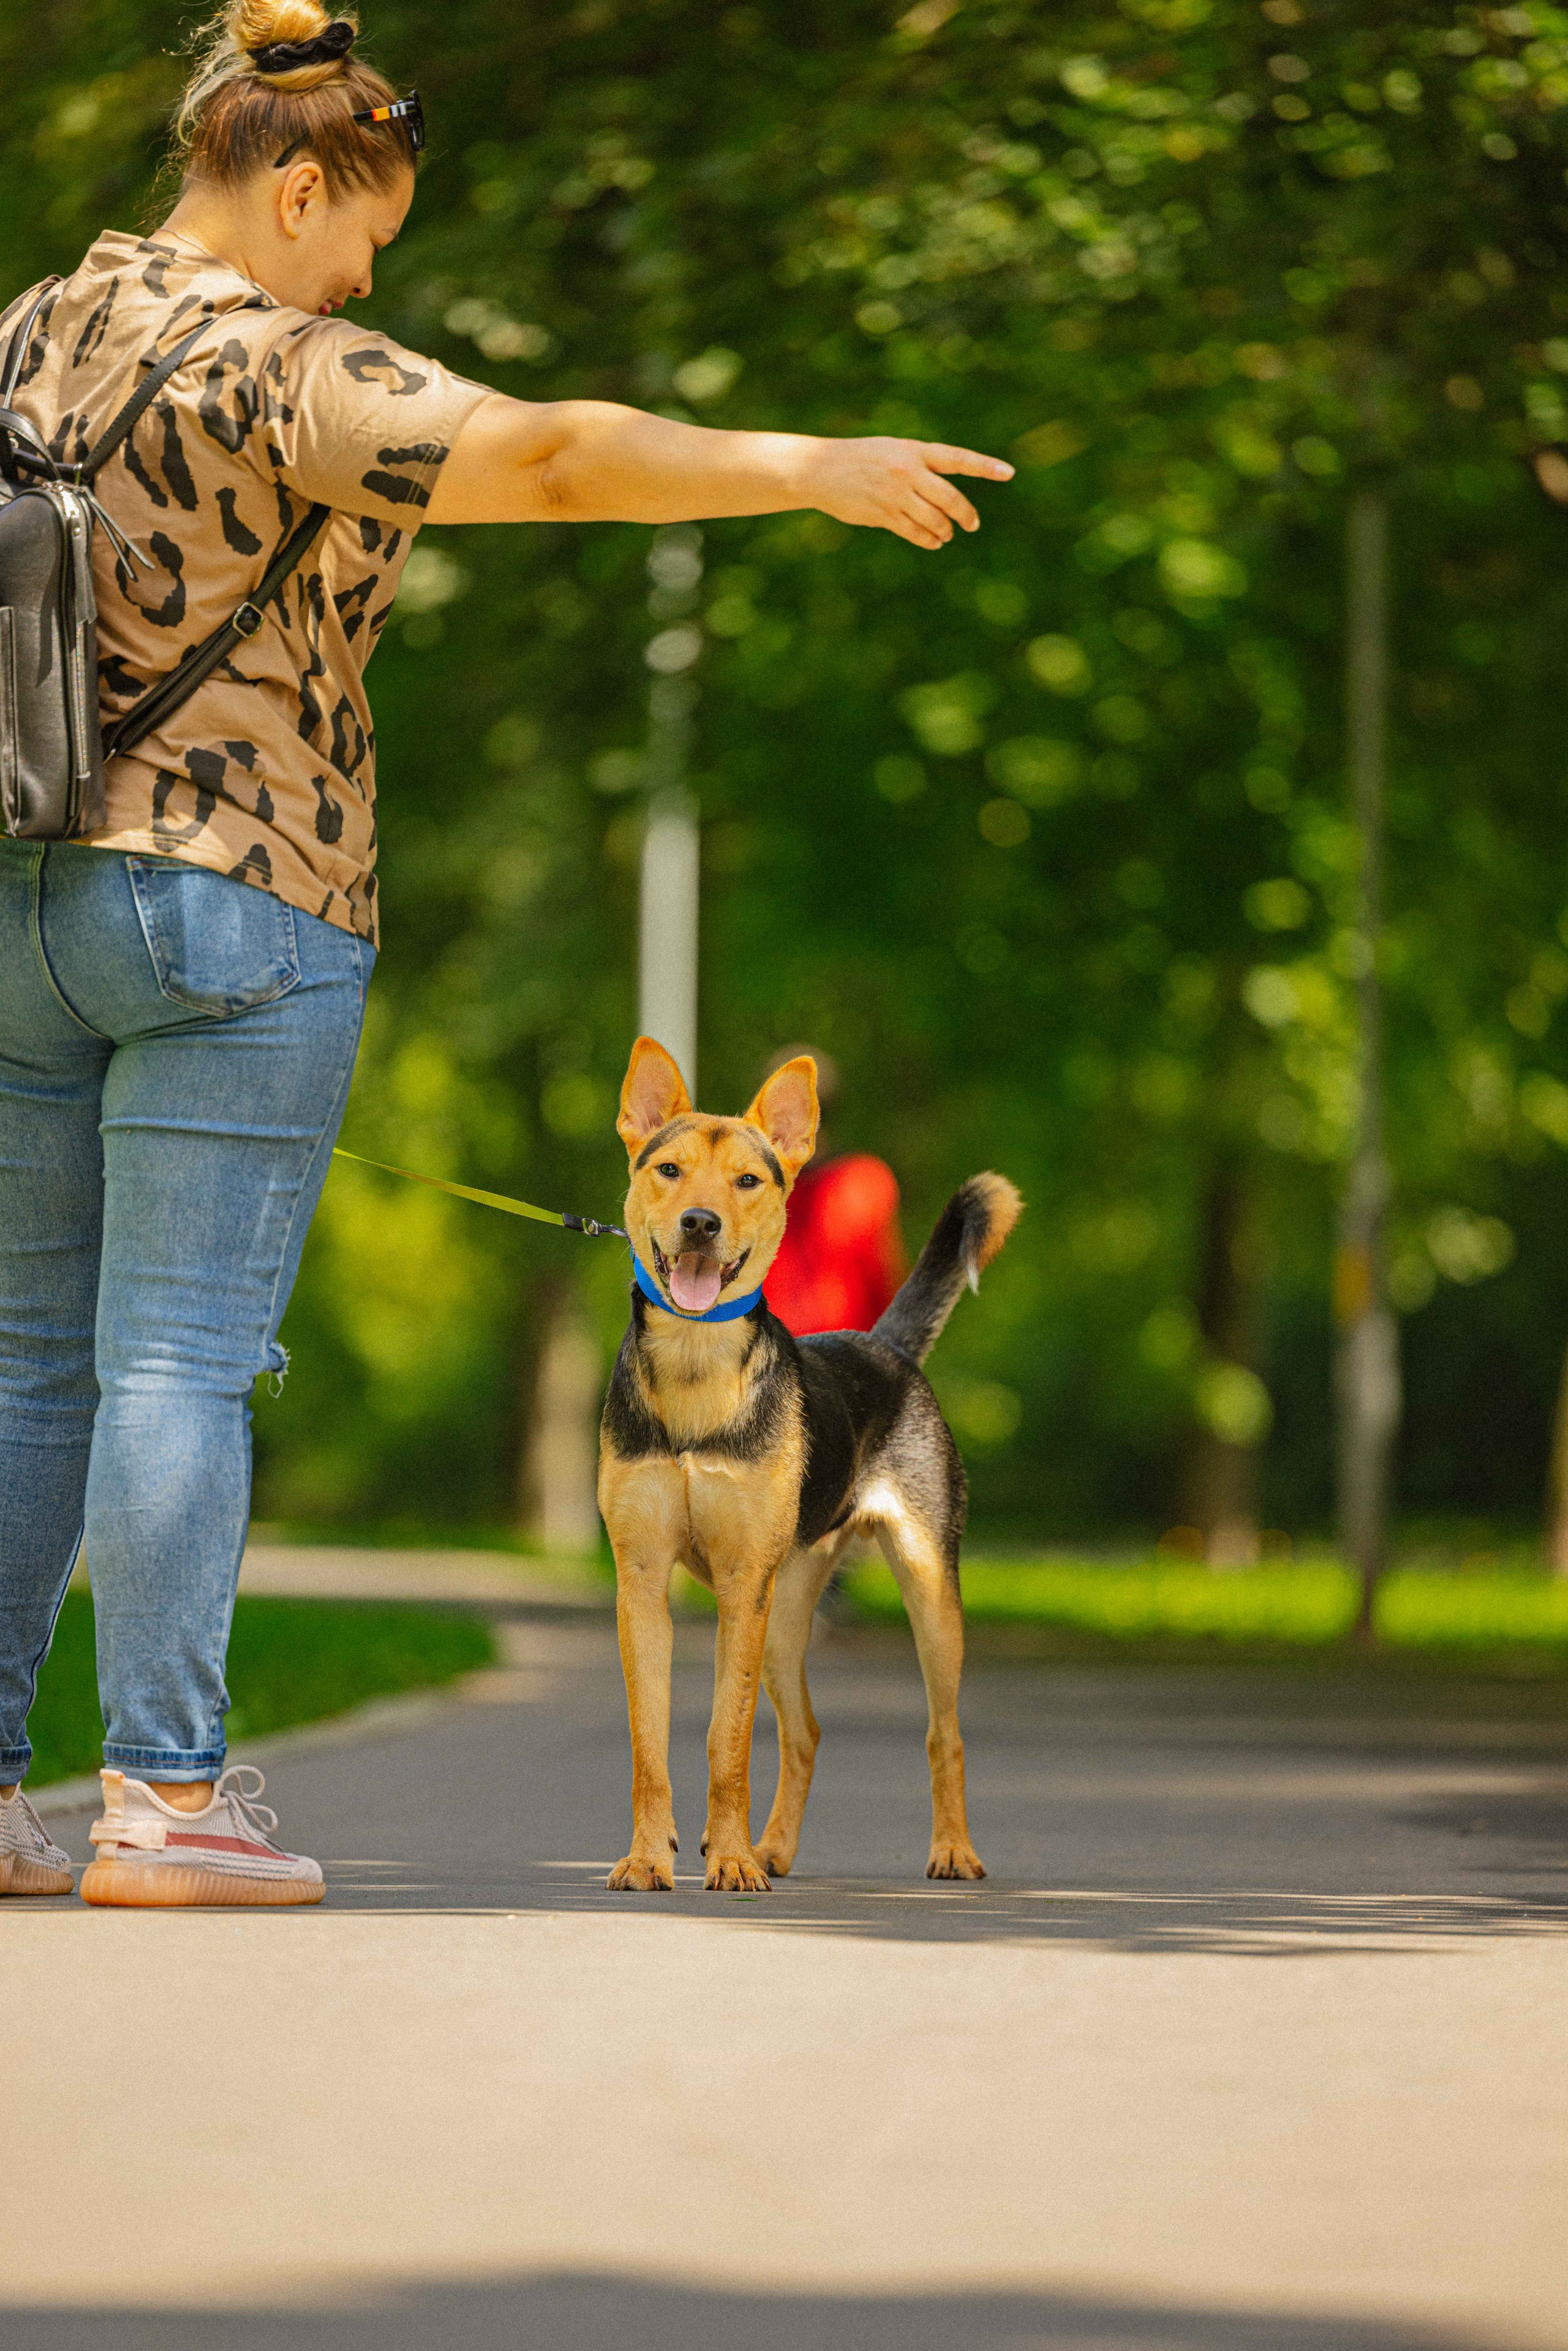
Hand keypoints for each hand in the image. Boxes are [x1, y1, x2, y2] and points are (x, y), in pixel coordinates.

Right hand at [803, 436, 1013, 548]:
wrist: (820, 469)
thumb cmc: (862, 459)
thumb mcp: (894, 451)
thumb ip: (921, 467)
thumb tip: (945, 499)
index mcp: (915, 450)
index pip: (958, 458)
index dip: (985, 466)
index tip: (1009, 473)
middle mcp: (908, 471)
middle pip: (951, 498)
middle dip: (966, 515)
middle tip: (972, 525)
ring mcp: (895, 495)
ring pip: (935, 520)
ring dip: (945, 531)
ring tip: (947, 534)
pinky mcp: (883, 515)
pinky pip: (915, 533)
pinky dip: (929, 540)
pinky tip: (934, 541)